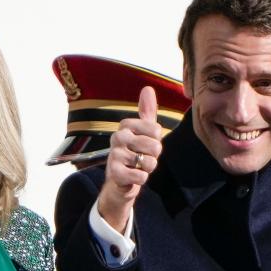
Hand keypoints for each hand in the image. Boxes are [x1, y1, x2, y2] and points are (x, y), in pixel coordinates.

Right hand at [97, 86, 162, 232]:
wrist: (120, 181)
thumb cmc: (134, 154)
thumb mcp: (143, 133)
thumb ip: (147, 112)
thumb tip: (148, 88)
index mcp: (125, 126)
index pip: (156, 130)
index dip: (156, 141)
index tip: (145, 145)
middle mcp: (118, 137)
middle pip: (155, 146)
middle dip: (154, 157)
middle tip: (142, 159)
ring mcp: (114, 155)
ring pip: (149, 162)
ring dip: (148, 169)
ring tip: (137, 168)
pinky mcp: (114, 173)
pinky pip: (141, 176)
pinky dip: (142, 179)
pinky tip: (132, 177)